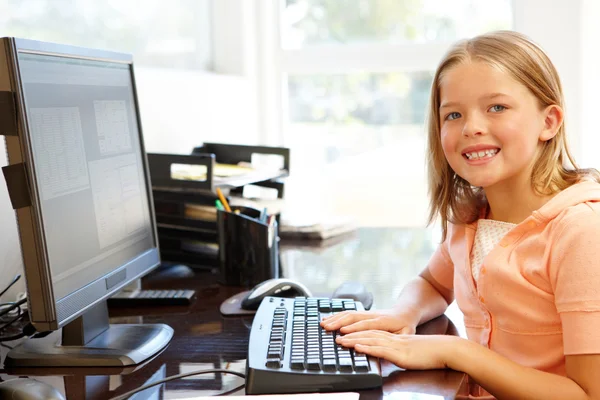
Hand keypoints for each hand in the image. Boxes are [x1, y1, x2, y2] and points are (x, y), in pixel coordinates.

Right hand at [320, 309, 418, 334]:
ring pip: (349, 314)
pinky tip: (328, 319)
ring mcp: (367, 313)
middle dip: (339, 322)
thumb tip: (386, 348)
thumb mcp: (407, 334)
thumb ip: (398, 340)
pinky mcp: (363, 313)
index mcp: (384, 321)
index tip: (343, 332)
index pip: (367, 324)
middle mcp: (373, 315)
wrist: (406, 311)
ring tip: (324, 324)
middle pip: (354, 317)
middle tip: (327, 328)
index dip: (354, 328)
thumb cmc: (406, 326)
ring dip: (335, 318)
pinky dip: (337, 316)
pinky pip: (349, 313)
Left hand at [336, 330, 462, 370]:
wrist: (445, 349)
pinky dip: (367, 348)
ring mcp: (396, 345)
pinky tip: (357, 348)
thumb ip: (397, 351)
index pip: (370, 332)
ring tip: (339, 341)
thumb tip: (385, 355)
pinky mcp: (400, 353)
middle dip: (349, 333)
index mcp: (393, 337)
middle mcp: (392, 339)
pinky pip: (381, 350)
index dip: (355, 331)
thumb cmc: (430, 352)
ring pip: (370, 340)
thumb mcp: (409, 351)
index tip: (341, 332)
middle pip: (366, 333)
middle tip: (333, 333)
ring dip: (353, 340)